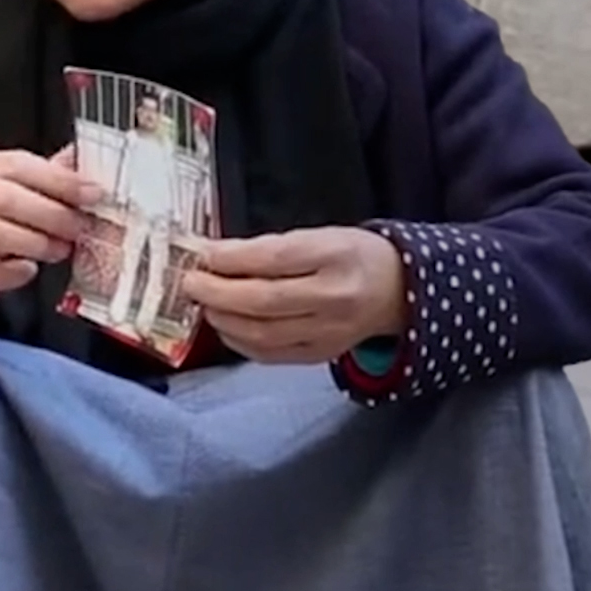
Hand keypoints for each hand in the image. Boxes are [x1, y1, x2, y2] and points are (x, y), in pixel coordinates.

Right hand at [0, 146, 99, 309]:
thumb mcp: (4, 196)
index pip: (15, 164)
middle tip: (79, 227)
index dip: (57, 179)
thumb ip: (39, 179)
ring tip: (60, 250)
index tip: (92, 193)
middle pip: (4, 196)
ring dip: (34, 241)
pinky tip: (28, 270)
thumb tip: (78, 159)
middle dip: (49, 213)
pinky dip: (9, 272)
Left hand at [183, 227, 406, 364]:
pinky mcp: (321, 355)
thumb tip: (215, 256)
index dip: (232, 259)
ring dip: (223, 319)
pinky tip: (226, 327)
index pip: (274, 259)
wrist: (399, 291)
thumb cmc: (353, 256)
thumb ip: (270, 247)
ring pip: (263, 334)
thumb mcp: (321, 235)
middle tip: (191, 282)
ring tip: (204, 304)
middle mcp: (335, 298)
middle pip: (264, 301)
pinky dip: (240, 342)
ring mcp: (329, 332)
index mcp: (337, 257)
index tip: (202, 254)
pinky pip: (270, 354)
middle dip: (218, 293)